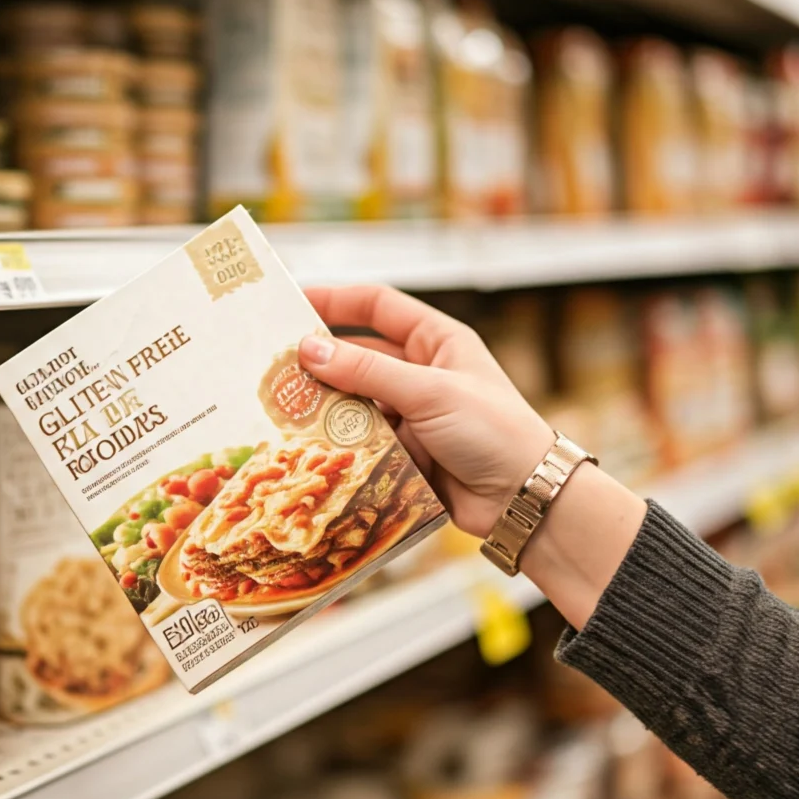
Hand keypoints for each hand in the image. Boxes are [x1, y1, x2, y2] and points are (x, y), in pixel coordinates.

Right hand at [299, 286, 554, 537]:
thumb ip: (368, 371)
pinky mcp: (407, 452)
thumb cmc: (494, 431)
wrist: (525, 497)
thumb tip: (309, 349)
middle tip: (273, 366)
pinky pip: (364, 441)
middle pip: (359, 355)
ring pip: (356, 402)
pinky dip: (341, 443)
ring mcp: (414, 414)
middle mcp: (423, 373)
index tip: (291, 302)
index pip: (377, 306)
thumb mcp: (430, 392)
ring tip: (282, 408)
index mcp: (437, 341)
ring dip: (326, 406)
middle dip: (320, 361)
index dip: (335, 300)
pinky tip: (310, 446)